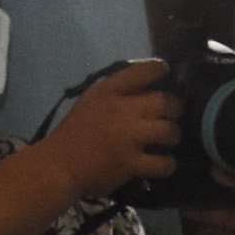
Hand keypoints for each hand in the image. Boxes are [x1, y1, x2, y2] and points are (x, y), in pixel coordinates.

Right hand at [51, 59, 182, 197]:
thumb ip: (116, 91)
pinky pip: (163, 163)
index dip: (159, 69)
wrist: (60, 166)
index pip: (142, 71)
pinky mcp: (131, 163)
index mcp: (108, 92)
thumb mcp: (91, 100)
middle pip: (165, 101)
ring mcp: (128, 138)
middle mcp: (121, 110)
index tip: (164, 72)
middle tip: (171, 115)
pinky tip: (163, 162)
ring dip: (173, 135)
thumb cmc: (75, 132)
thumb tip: (145, 84)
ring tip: (167, 139)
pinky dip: (167, 163)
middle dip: (174, 108)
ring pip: (169, 130)